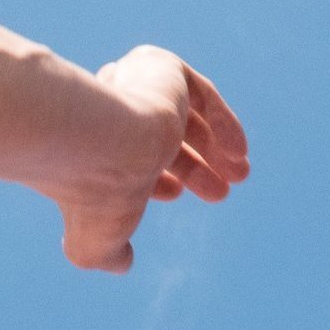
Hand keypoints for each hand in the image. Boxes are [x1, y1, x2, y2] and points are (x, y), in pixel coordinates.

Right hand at [59, 45, 249, 271]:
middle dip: (194, 165)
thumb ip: (106, 254)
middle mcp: (108, 110)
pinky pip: (200, 93)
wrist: (94, 143)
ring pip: (182, 114)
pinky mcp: (160, 67)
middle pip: (160, 135)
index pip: (129, 156)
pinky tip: (238, 153)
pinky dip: (222, 121)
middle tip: (221, 191)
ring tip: (239, 176)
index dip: (158, 177)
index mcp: (90, 144)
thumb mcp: (93, 239)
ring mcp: (133, 85)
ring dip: (214, 148)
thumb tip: (122, 263)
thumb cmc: (92, 193)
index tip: (174, 195)